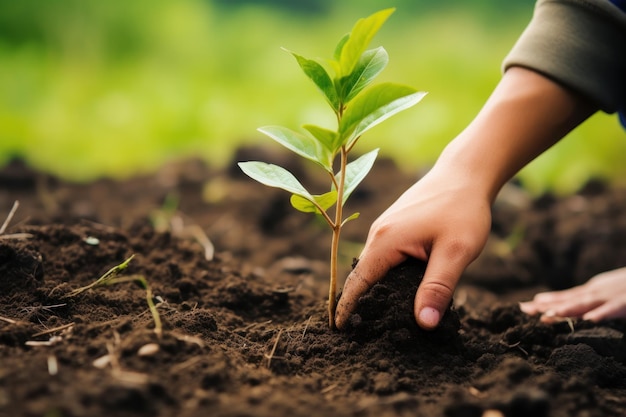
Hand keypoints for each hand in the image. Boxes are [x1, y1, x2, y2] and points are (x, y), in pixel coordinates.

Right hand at [334, 169, 491, 329]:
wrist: (466, 174)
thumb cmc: (463, 210)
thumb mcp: (456, 252)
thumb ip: (438, 288)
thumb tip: (424, 323)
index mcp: (386, 240)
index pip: (358, 282)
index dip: (347, 307)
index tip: (339, 330)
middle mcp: (378, 234)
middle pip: (362, 275)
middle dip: (359, 303)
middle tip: (360, 333)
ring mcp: (386, 228)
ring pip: (373, 266)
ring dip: (372, 289)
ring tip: (376, 317)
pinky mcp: (395, 227)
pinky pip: (383, 257)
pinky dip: (383, 275)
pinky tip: (397, 289)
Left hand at [520, 267, 625, 321]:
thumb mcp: (603, 290)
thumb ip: (581, 297)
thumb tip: (551, 303)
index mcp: (592, 290)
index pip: (564, 297)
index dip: (544, 303)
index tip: (522, 308)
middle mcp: (597, 291)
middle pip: (568, 300)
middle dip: (545, 306)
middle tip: (523, 310)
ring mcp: (611, 296)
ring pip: (586, 304)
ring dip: (567, 310)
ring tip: (548, 316)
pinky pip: (614, 309)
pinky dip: (602, 313)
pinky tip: (589, 320)